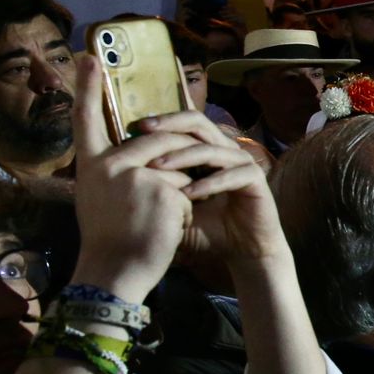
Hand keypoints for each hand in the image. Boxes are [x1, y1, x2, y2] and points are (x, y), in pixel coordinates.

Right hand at [68, 55, 194, 302]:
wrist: (116, 273)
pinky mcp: (161, 188)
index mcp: (90, 165)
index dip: (86, 88)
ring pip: (177, 165)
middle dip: (175, 164)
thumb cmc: (111, 240)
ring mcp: (134, 174)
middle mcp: (107, 165)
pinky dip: (187, 209)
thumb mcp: (100, 198)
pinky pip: (189, 188)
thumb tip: (142, 147)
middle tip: (160, 200)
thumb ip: (116, 170)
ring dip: (180, 191)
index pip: (86, 120)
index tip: (88, 57)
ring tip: (158, 220)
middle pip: (156, 141)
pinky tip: (166, 228)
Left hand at [139, 107, 289, 263]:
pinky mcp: (256, 180)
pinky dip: (208, 184)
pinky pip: (231, 175)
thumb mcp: (173, 206)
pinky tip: (187, 196)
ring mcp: (242, 163)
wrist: (241, 251)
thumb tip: (117, 177)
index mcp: (206, 150)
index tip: (129, 129)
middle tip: (144, 132)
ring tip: (156, 168)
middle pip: (198, 122)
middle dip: (169, 125)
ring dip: (182, 157)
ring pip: (210, 149)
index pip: (182, 124)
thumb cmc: (206, 228)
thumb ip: (156, 188)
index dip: (159, 121)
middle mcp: (225, 150)